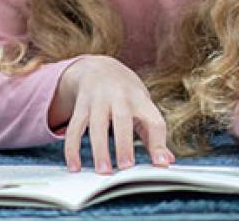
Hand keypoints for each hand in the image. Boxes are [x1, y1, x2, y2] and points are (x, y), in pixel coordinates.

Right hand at [50, 56, 174, 174]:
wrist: (99, 68)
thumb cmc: (127, 93)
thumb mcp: (143, 106)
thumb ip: (153, 134)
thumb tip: (166, 161)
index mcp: (141, 99)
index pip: (153, 120)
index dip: (158, 142)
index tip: (160, 163)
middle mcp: (119, 96)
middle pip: (122, 119)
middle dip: (124, 144)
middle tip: (126, 167)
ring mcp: (97, 99)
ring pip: (96, 125)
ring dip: (99, 149)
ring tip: (103, 171)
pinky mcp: (80, 106)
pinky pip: (74, 128)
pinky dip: (72, 148)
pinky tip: (74, 166)